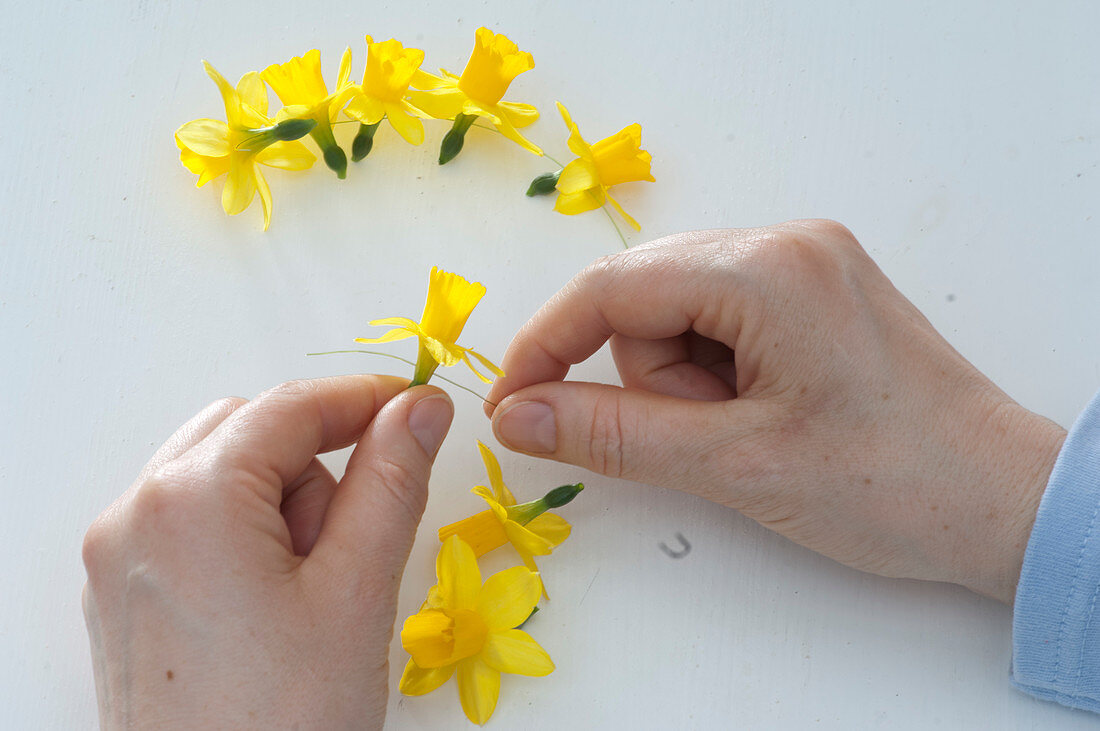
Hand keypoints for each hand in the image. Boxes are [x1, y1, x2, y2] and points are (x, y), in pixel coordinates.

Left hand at [82, 376, 453, 728]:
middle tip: (350, 542)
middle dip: (313, 465)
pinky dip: (243, 533)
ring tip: (310, 591)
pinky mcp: (121, 594)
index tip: (418, 408)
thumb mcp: (357, 589)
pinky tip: (273, 603)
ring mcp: (118, 555)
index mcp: (192, 498)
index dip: (364, 398)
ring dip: (280, 504)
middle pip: (248, 433)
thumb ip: (392, 479)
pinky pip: (190, 522)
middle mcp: (136, 513)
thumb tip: (420, 405)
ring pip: (219, 474)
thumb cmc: (287, 718)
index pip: (291, 407)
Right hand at [486, 220, 1066, 602]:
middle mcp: (787, 243)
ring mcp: (807, 262)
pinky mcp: (817, 291)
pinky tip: (760, 415)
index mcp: (767, 269)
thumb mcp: (732, 465)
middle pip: (646, 297)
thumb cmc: (886, 485)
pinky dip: (715, 373)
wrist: (1003, 503)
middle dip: (647, 376)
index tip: (510, 408)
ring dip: (685, 381)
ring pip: (680, 312)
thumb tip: (515, 417)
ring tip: (745, 434)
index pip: (612, 289)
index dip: (546, 347)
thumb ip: (611, 435)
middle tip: (702, 440)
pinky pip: (722, 320)